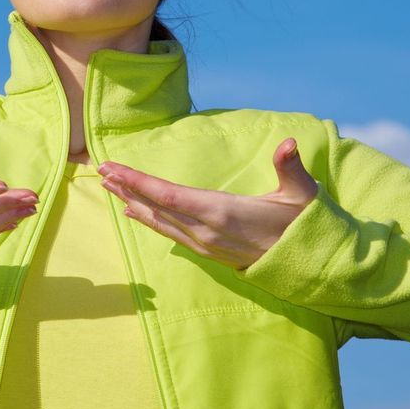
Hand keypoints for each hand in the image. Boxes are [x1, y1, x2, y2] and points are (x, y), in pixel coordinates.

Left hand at [98, 137, 318, 269]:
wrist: (309, 265)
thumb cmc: (303, 224)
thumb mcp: (302, 193)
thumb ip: (290, 167)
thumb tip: (289, 143)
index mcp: (222, 211)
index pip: (169, 195)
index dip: (138, 181)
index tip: (113, 168)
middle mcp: (207, 230)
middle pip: (156, 207)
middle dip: (127, 188)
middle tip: (101, 170)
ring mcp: (205, 243)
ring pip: (160, 221)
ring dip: (133, 202)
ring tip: (110, 187)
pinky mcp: (207, 251)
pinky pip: (169, 233)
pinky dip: (149, 219)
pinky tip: (135, 212)